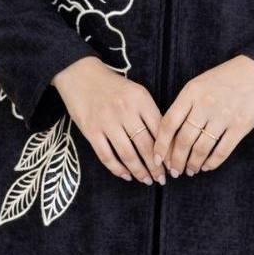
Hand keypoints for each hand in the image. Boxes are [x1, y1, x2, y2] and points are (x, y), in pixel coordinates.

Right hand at [53, 57, 165, 184]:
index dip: (167, 151)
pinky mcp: (91, 130)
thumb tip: (163, 143)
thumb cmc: (113, 86)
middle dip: (156, 166)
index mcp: (140, 99)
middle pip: (145, 145)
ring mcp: (107, 121)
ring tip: (147, 180)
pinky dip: (118, 169)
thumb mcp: (136, 92)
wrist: (80, 74)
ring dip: (140, 171)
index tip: (172, 164)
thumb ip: (149, 113)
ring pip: (128, 154)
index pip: (159, 130)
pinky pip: (106, 156)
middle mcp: (125, 110)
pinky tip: (127, 175)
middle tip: (162, 178)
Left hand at [153, 56, 253, 176]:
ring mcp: (224, 116)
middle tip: (174, 171)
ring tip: (190, 170)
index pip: (168, 123)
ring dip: (193, 164)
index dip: (160, 145)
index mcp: (191, 92)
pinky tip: (207, 166)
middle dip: (176, 160)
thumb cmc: (228, 76)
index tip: (157, 158)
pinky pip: (222, 150)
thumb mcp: (201, 83)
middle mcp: (205, 105)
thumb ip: (186, 104)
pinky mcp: (241, 126)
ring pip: (201, 148)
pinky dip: (212, 162)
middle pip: (183, 140)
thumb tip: (171, 132)